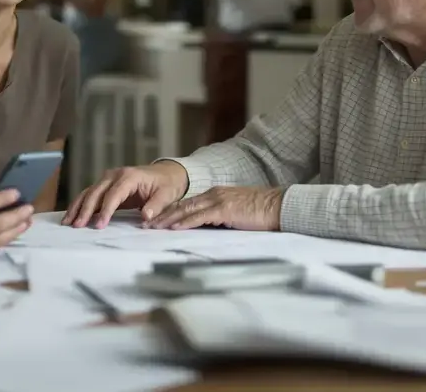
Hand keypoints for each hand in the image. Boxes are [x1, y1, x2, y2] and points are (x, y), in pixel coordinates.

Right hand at [62, 162, 188, 228]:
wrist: (165, 173)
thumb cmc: (165, 184)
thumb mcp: (166, 194)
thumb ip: (156, 205)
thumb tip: (146, 217)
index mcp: (130, 177)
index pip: (114, 194)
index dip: (105, 210)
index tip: (99, 225)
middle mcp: (115, 175)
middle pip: (96, 192)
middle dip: (85, 210)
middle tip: (77, 226)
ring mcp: (107, 178)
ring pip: (88, 192)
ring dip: (77, 207)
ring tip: (67, 223)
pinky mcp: (105, 185)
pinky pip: (89, 194)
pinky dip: (79, 205)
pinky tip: (71, 216)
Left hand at [146, 186, 283, 230]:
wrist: (280, 205)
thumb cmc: (262, 213)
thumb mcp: (236, 214)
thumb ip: (221, 219)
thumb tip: (208, 231)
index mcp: (216, 195)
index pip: (187, 204)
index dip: (170, 212)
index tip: (155, 220)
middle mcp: (213, 194)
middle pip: (182, 205)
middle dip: (162, 215)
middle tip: (145, 224)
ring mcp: (218, 200)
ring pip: (187, 210)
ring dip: (168, 219)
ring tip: (152, 227)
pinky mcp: (225, 209)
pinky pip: (200, 216)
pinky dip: (185, 222)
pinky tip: (174, 227)